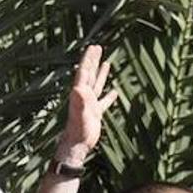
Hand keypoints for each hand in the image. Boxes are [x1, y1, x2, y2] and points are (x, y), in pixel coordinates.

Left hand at [55, 45, 117, 167]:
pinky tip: (114, 92)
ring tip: (106, 63)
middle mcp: (83, 97)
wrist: (77, 146)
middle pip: (89, 74)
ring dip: (100, 74)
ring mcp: (89, 105)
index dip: (88, 59)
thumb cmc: (78, 131)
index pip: (84, 72)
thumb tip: (78, 88)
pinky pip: (103, 102)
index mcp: (80, 94)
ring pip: (96, 85)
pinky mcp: (95, 114)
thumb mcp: (80, 115)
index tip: (93, 47)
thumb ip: (79, 102)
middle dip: (93, 61)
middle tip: (97, 47)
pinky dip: (109, 96)